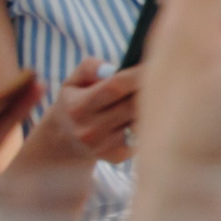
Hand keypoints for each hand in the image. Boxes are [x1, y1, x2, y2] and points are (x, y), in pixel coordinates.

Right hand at [18, 60, 143, 168]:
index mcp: (77, 107)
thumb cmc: (75, 101)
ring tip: (140, 100)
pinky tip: (134, 120)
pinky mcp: (116, 156)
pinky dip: (143, 126)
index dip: (137, 74)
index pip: (115, 87)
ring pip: (141, 120)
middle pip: (133, 104)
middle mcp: (89, 130)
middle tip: (157, 79)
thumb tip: (111, 69)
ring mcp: (103, 146)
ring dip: (146, 108)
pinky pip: (142, 136)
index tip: (154, 63)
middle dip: (148, 90)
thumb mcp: (73, 81)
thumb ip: (90, 68)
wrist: (63, 140)